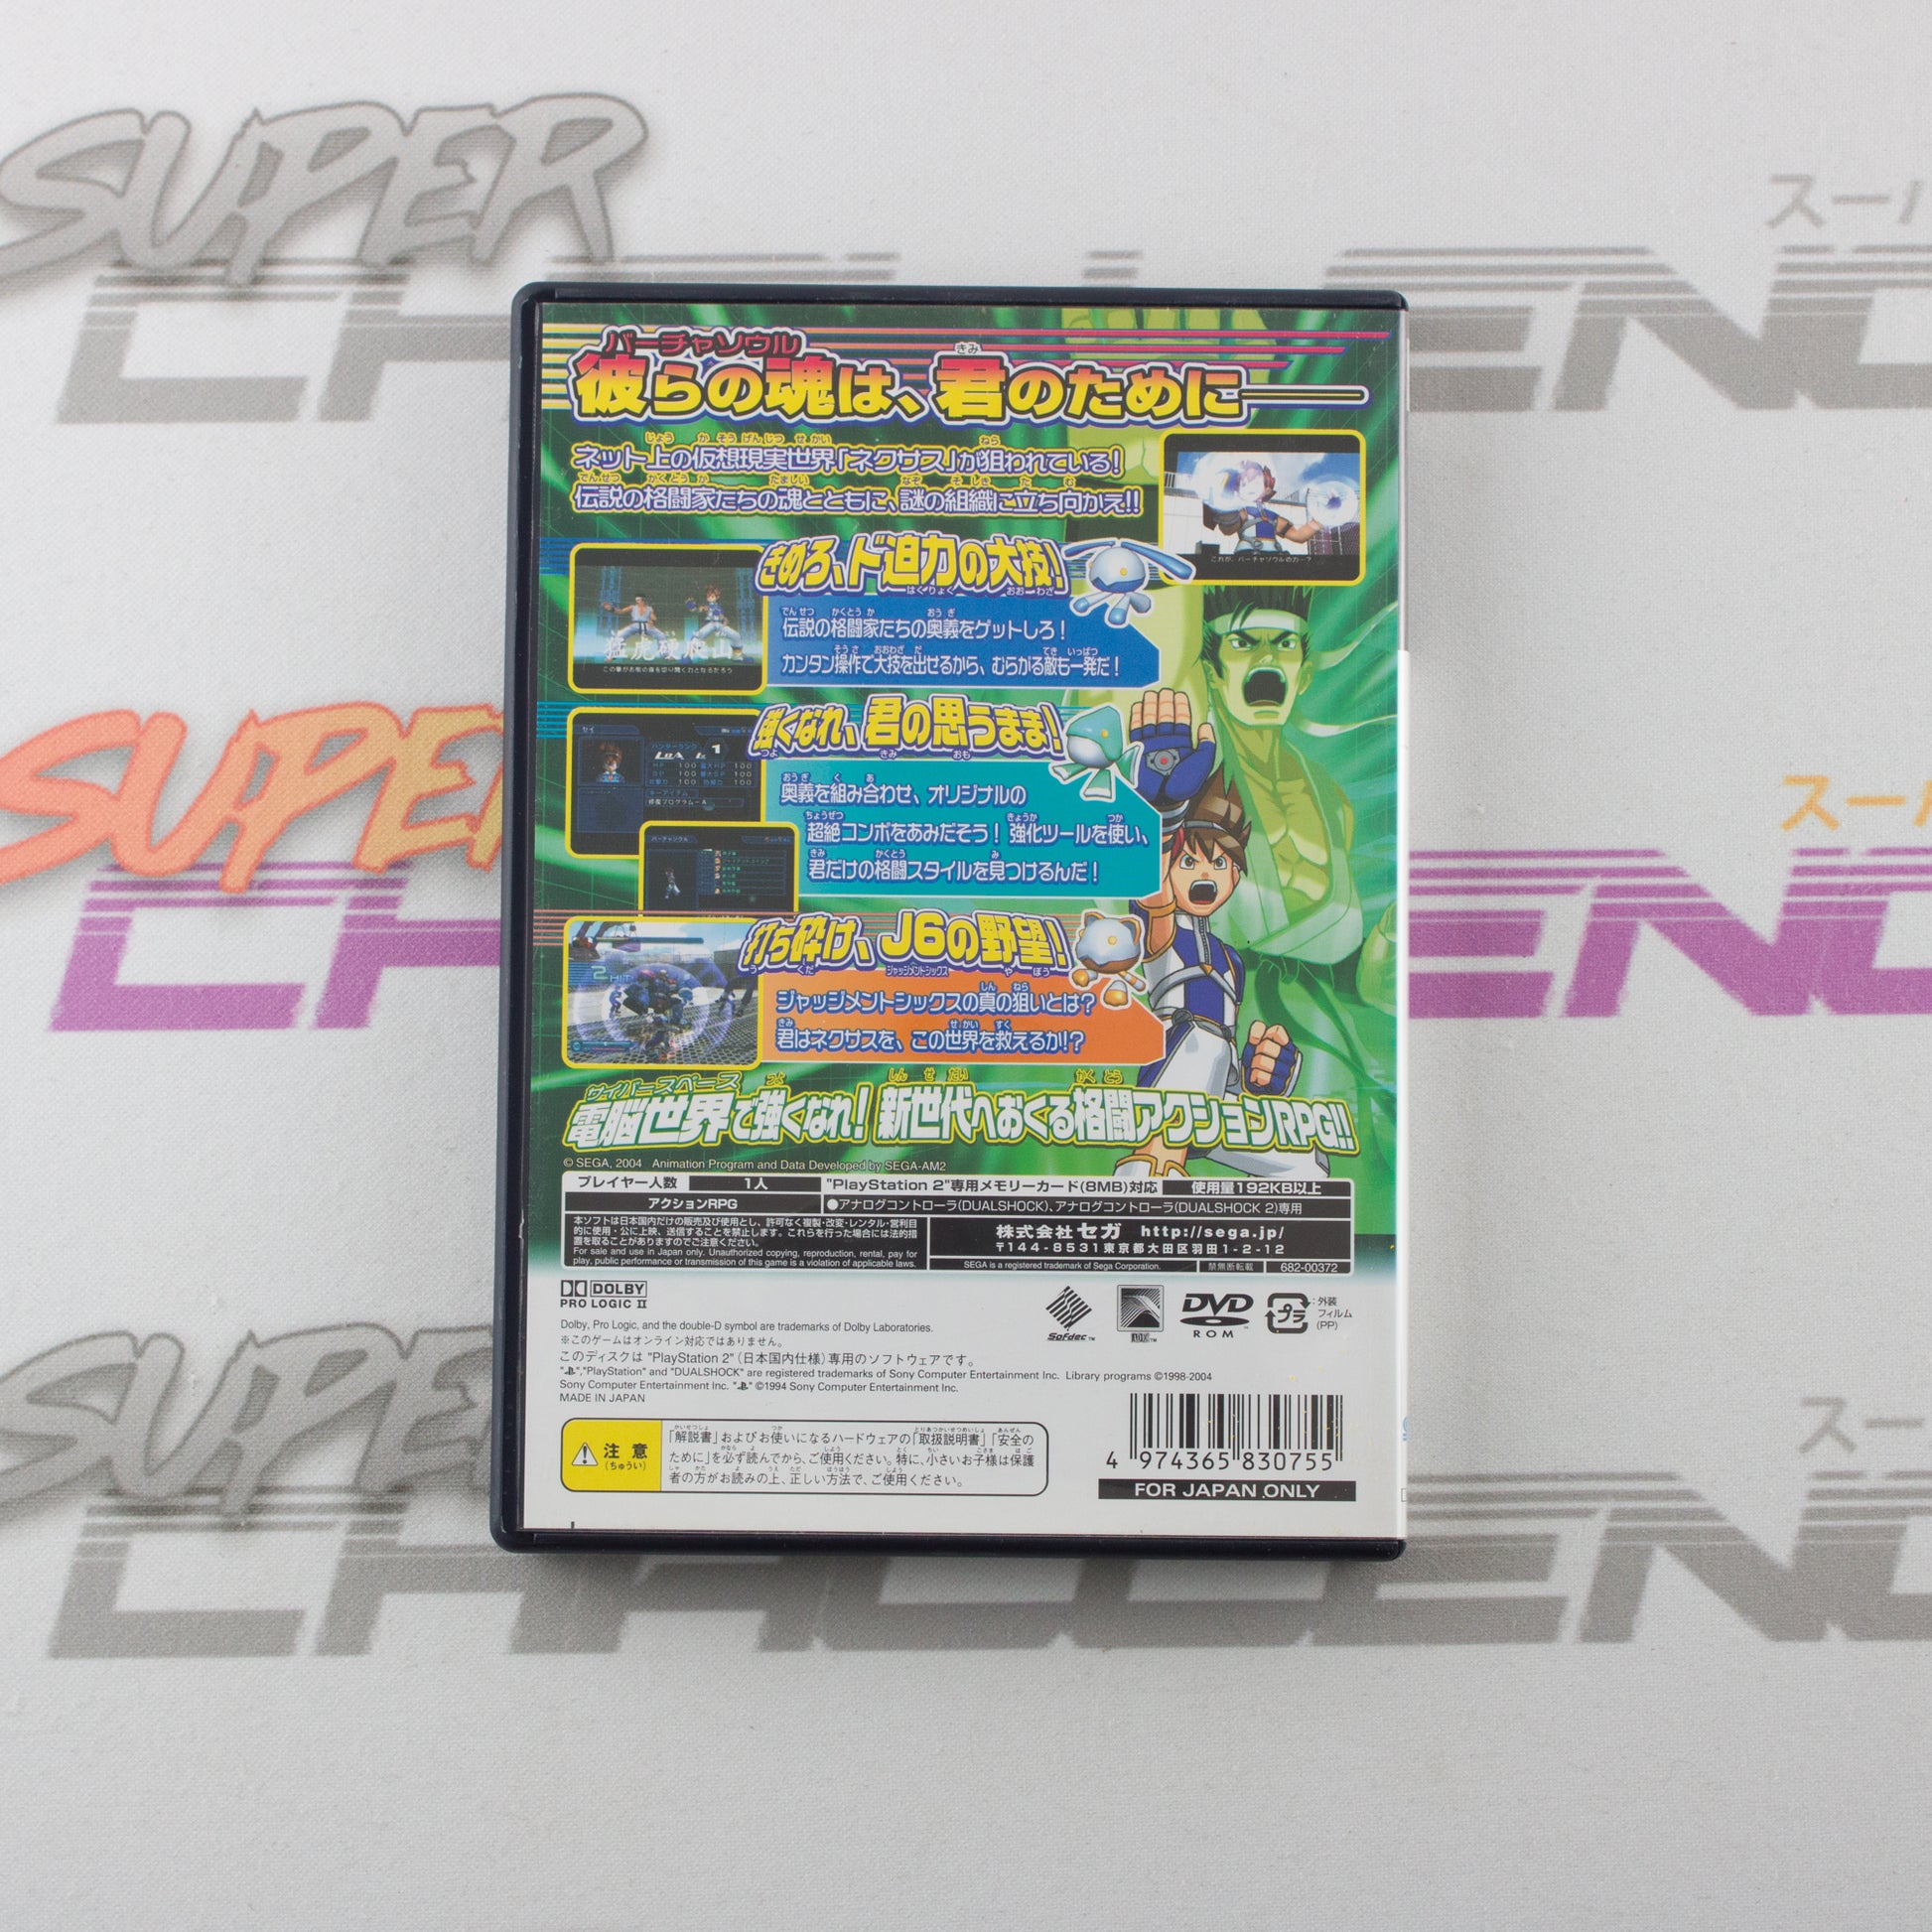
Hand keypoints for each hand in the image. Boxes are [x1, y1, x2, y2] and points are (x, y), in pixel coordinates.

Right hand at [1130, 688, 1216, 813]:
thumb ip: (1207, 745)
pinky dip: (1136, 718)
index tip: (1179, 694)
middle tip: (1164, 690)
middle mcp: (1167, 742)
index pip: (1181, 720)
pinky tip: (1138, 706)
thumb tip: (1206, 725)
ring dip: (1151, 707)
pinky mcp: (1140, 750)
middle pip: (1165, 717)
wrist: (1165, 798)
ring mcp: (1152, 745)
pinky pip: (1137, 731)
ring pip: (1151, 721)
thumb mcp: (1202, 764)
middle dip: (1165, 703)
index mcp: (1182, 743)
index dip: (1181, 706)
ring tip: (1151, 694)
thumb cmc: (1185, 784)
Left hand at [1242, 1021, 1298, 1095]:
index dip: (1263, 1035)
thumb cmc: (1259, 1066)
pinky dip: (1255, 1077)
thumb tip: (1259, 1028)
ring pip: (1261, 1061)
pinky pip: (1260, 1076)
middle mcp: (1291, 1057)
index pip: (1276, 1031)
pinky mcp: (1280, 1086)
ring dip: (1254, 1066)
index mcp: (1287, 1045)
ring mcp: (1287, 1072)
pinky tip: (1259, 1079)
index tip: (1259, 1042)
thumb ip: (1257, 1033)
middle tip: (1257, 1060)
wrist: (1260, 1090)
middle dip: (1256, 1053)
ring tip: (1258, 1070)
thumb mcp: (1255, 1046)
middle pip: (1266, 1045)